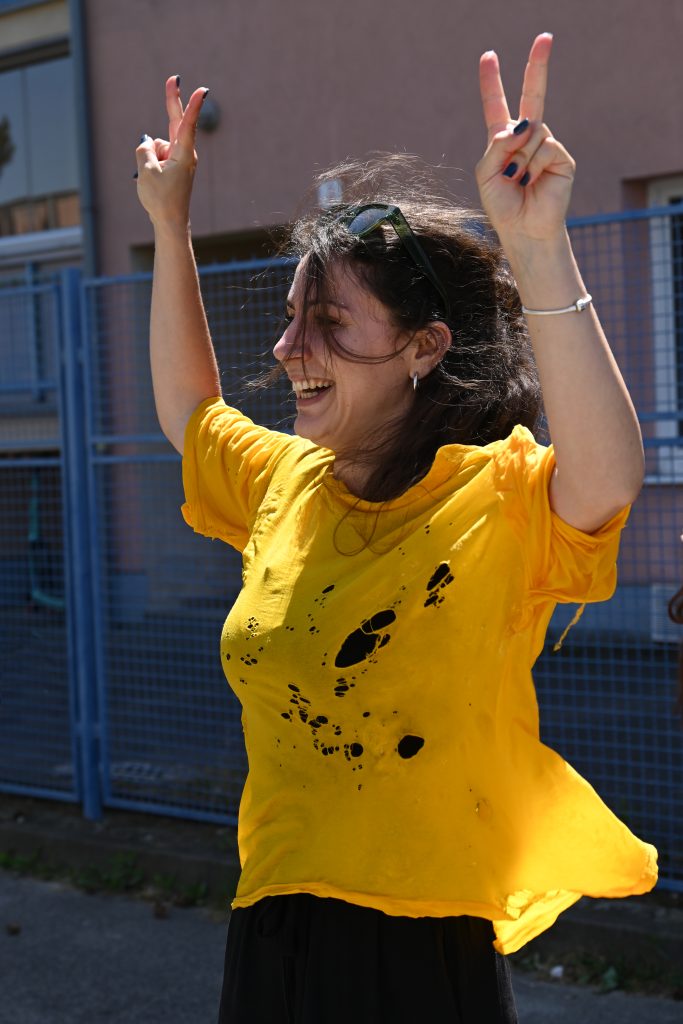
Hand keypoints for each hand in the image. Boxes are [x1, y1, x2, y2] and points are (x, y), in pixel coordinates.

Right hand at [135, 77, 208, 228]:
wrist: (170, 222)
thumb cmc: (160, 199)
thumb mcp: (146, 171)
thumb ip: (145, 149)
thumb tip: (148, 141)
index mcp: (183, 154)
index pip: (187, 124)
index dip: (193, 105)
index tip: (203, 90)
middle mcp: (185, 153)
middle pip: (175, 122)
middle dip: (172, 101)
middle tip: (174, 78)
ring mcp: (180, 159)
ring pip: (157, 146)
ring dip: (150, 159)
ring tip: (155, 181)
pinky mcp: (174, 165)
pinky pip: (157, 155)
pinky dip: (151, 164)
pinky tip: (154, 181)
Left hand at [475, 34, 574, 244]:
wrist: (524, 229)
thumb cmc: (502, 205)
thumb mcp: (485, 174)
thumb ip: (496, 145)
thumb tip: (523, 125)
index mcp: (503, 141)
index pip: (496, 105)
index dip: (491, 81)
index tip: (488, 56)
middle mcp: (527, 138)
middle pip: (532, 95)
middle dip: (537, 65)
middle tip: (545, 36)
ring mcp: (546, 145)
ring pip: (531, 131)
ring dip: (518, 157)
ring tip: (516, 180)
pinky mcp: (561, 157)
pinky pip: (544, 146)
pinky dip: (532, 165)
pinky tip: (530, 182)